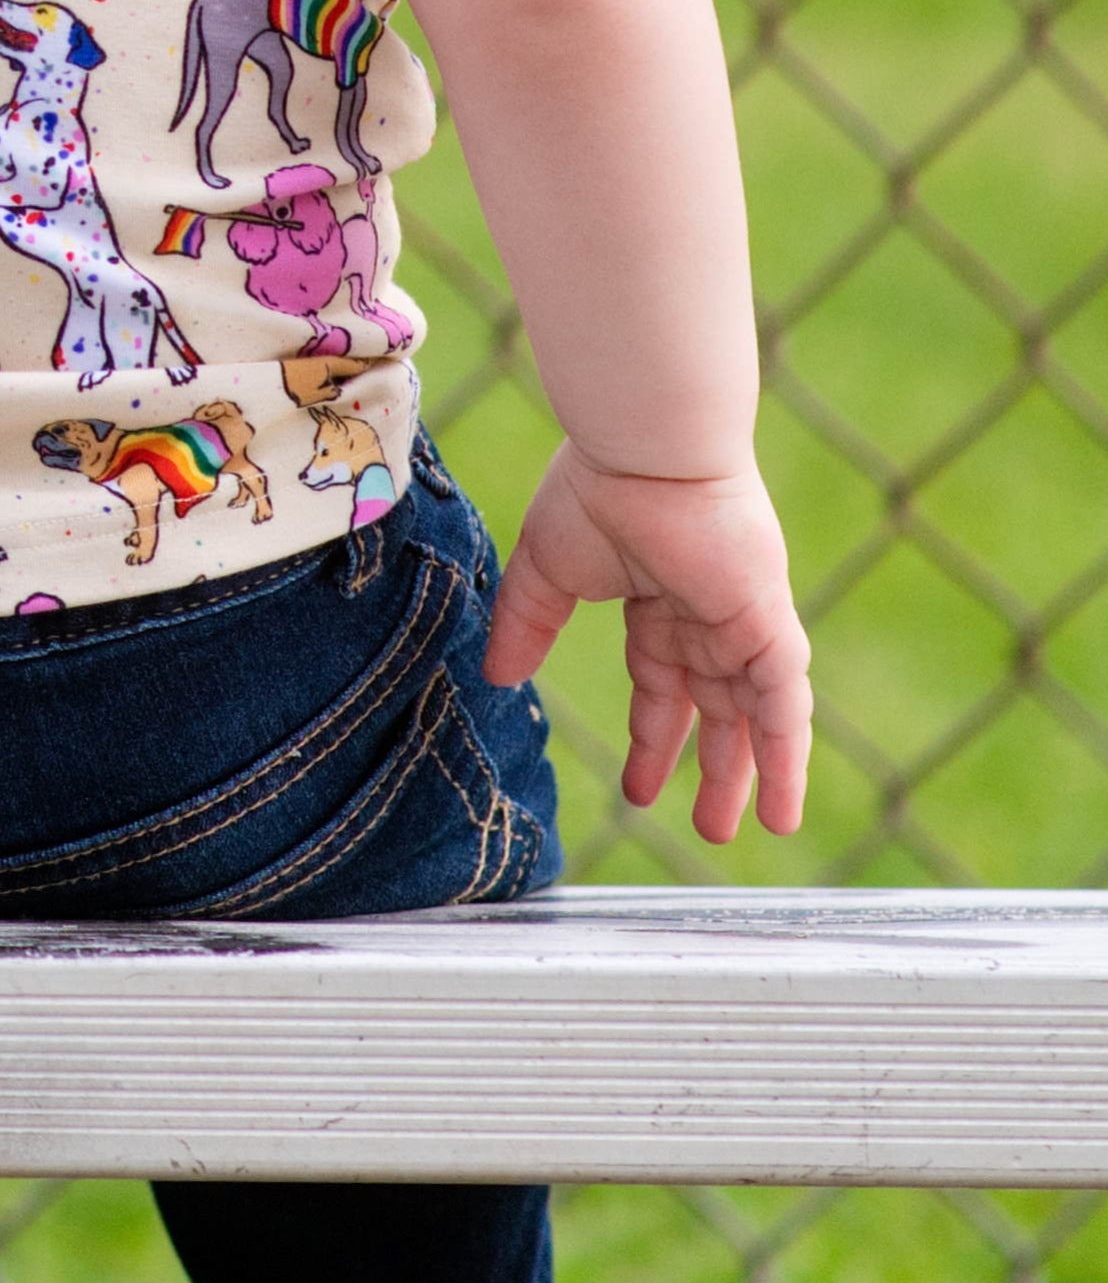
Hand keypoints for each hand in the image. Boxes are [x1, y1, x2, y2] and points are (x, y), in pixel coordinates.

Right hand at [486, 445, 811, 843]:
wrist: (643, 450)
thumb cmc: (594, 491)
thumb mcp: (547, 570)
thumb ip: (527, 623)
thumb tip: (497, 676)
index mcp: (658, 603)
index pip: (661, 685)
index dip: (652, 737)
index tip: (638, 791)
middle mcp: (706, 620)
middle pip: (715, 710)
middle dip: (712, 768)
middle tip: (710, 827)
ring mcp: (742, 626)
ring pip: (755, 717)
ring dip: (752, 776)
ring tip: (742, 832)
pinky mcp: (767, 628)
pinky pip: (783, 708)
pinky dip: (785, 759)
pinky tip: (782, 807)